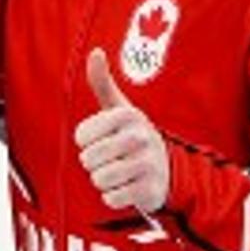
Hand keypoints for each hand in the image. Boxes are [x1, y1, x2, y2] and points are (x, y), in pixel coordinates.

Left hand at [74, 48, 170, 213]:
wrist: (169, 170)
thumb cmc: (133, 136)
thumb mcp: (119, 108)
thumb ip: (102, 83)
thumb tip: (95, 52)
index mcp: (127, 116)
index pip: (81, 136)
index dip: (86, 142)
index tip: (101, 139)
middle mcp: (140, 137)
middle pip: (88, 159)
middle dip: (94, 163)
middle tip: (111, 158)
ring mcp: (146, 164)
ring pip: (98, 179)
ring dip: (103, 180)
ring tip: (119, 172)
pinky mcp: (149, 190)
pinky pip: (111, 198)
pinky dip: (114, 196)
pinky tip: (127, 187)